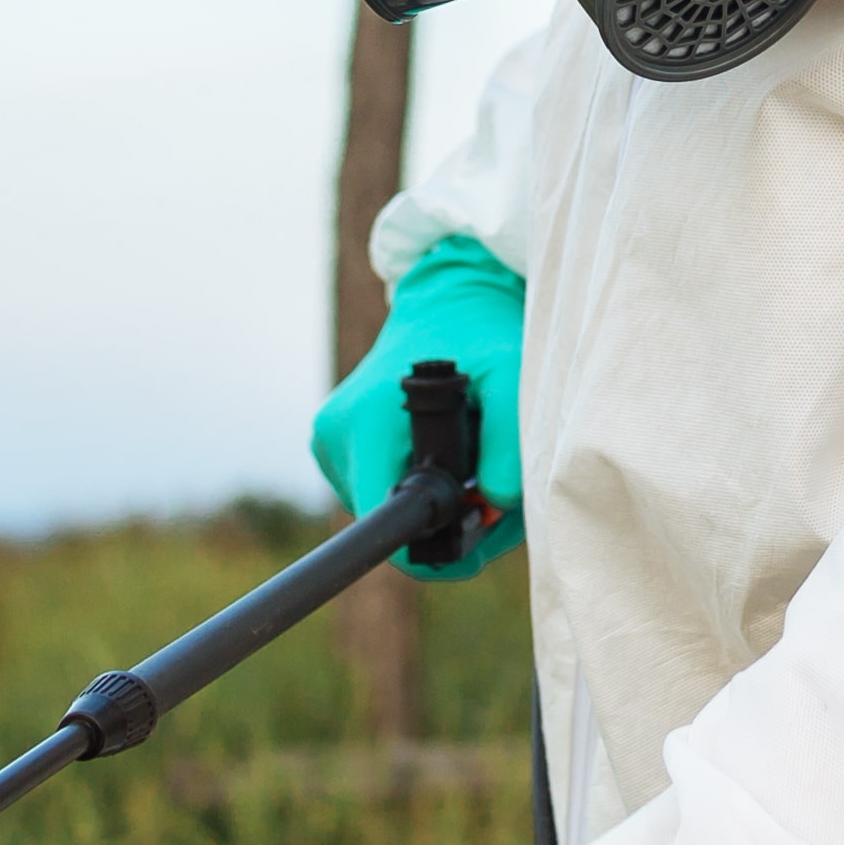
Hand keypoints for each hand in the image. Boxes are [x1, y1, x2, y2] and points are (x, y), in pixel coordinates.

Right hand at [307, 235, 526, 580]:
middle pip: (394, 527)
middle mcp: (336, 435)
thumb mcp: (513, 377)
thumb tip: (496, 502)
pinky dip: (426, 493)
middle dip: (453, 525)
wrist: (449, 300)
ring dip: (443, 511)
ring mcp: (331, 443)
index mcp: (367, 421)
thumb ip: (512, 442)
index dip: (437, 544)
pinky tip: (460, 464)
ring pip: (389, 515)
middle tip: (503, 495)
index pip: (386, 524)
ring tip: (486, 469)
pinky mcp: (337, 448)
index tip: (480, 526)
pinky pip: (381, 494)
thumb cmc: (483, 336)